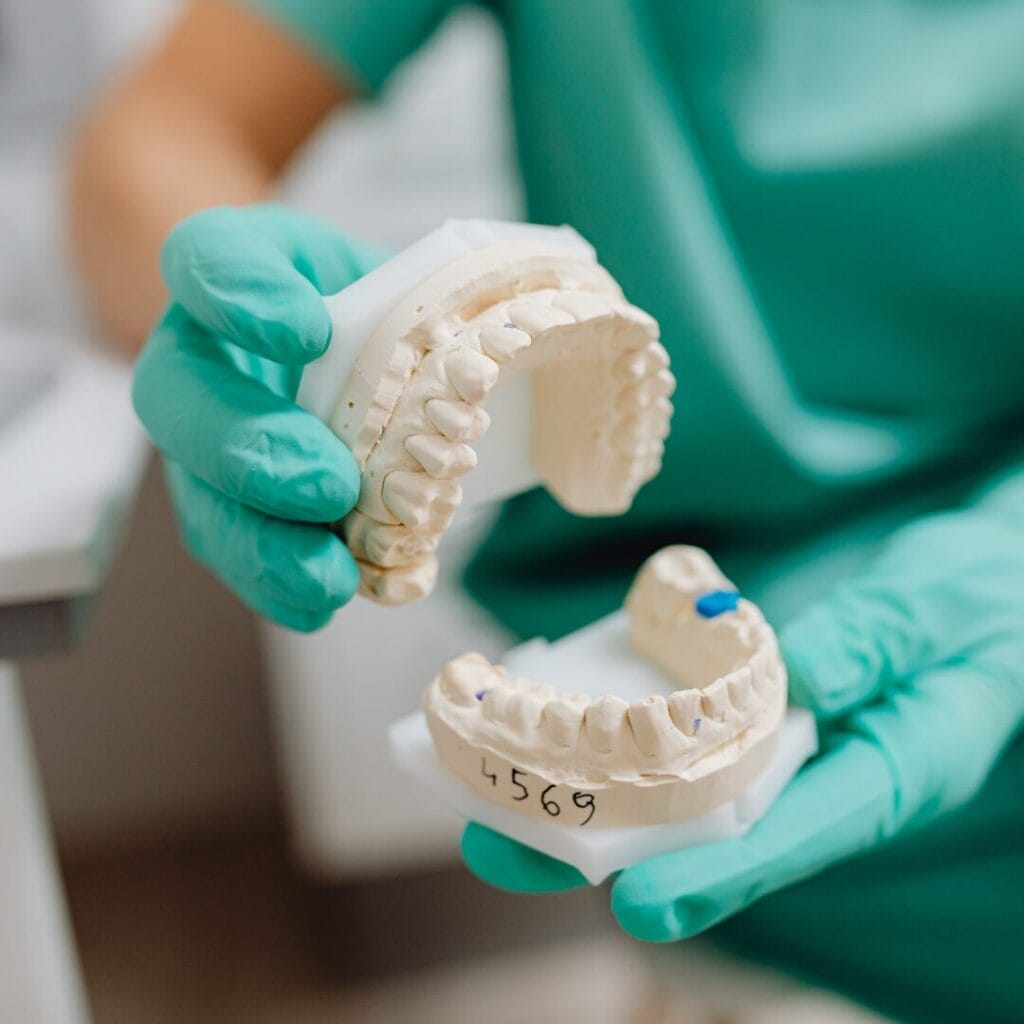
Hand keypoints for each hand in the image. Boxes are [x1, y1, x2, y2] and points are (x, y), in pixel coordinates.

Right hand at [133, 203, 385, 630]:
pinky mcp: (229, 508)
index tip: (307, 333)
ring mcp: (204, 443)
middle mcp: (198, 359)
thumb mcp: (390, 274)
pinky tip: (323, 601)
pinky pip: (236, 553)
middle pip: (180, 399)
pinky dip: (279, 587)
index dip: (241, 296)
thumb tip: (471, 369)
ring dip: (261, 544)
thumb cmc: (366, 306)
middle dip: (251, 451)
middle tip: (327, 486)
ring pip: (199, 495)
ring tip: (328, 576)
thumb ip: (412, 300)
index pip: (207, 260)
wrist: (338, 349)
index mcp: (229, 276)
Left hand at [461, 509, 1023, 939]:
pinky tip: (564, 747)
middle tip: (505, 846)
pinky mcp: (767, 727)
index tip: (635, 905)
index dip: (716, 875)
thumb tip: (797, 673)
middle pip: (713, 836)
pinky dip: (630, 757)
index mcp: (893, 770)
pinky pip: (693, 755)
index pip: (796, 836)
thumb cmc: (981, 603)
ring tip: (502, 810)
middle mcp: (830, 779)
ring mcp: (794, 755)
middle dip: (610, 850)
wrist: (992, 587)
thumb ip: (873, 641)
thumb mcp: (938, 610)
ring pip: (690, 803)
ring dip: (598, 808)